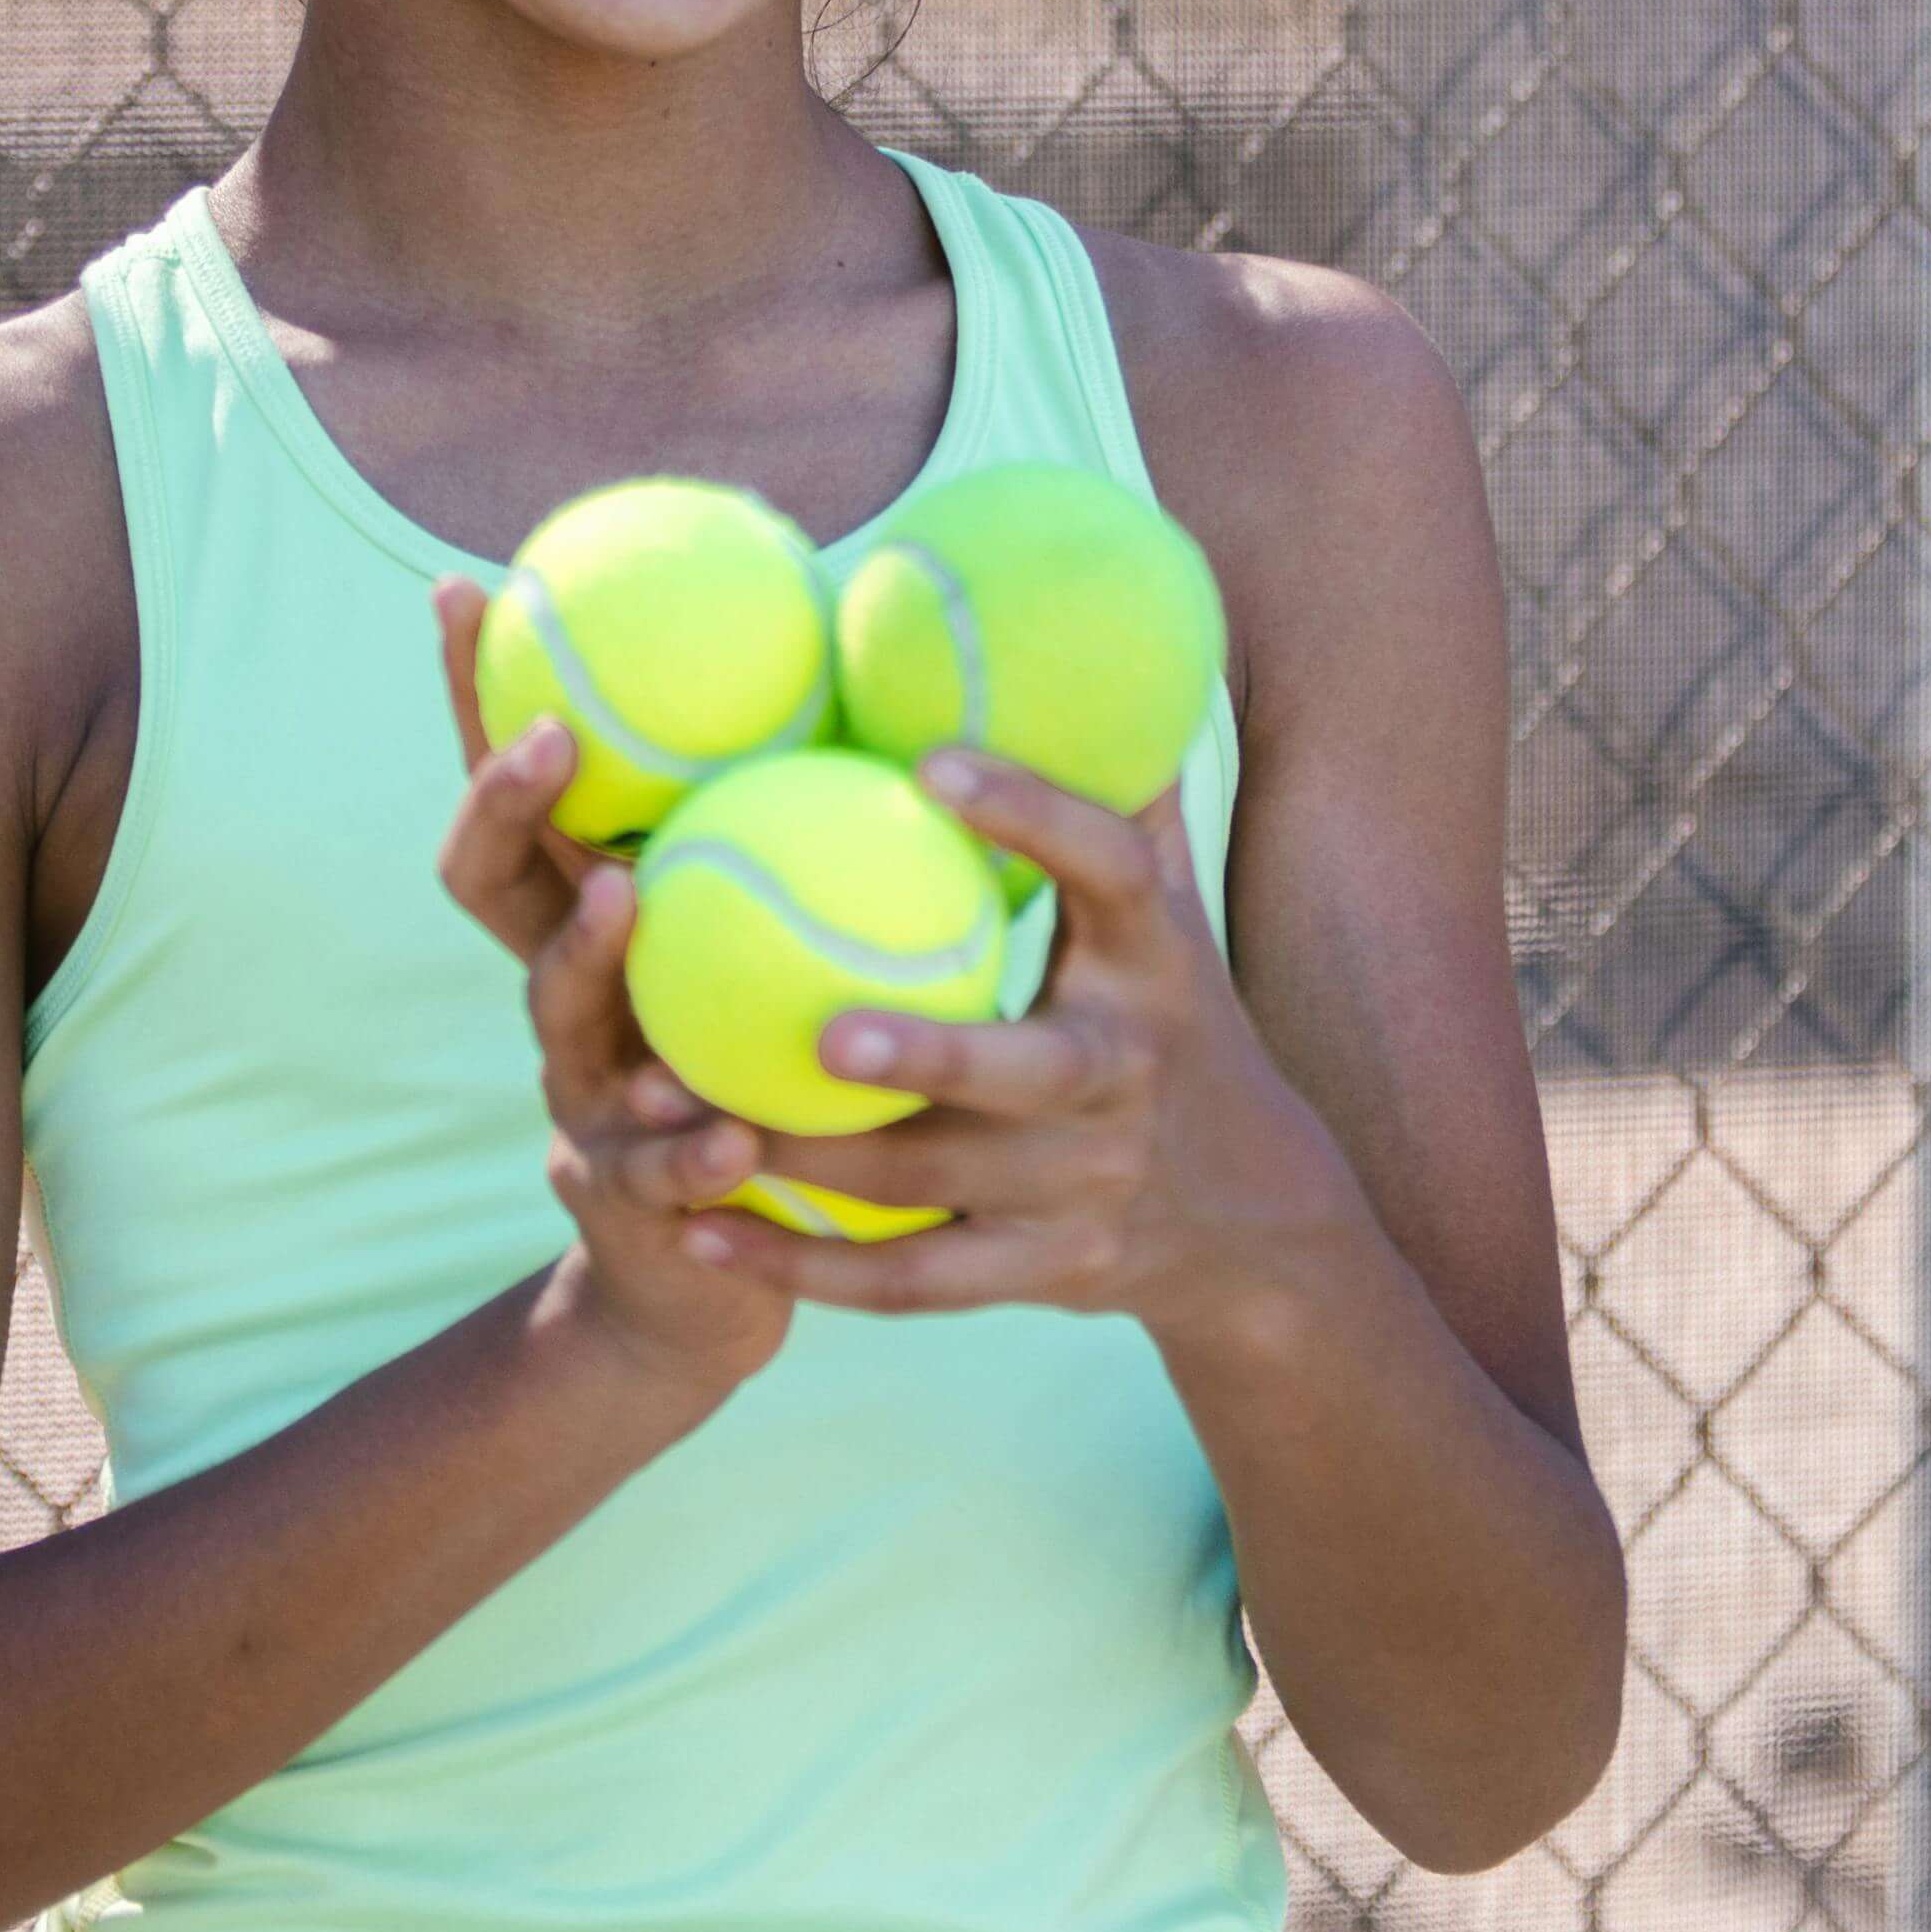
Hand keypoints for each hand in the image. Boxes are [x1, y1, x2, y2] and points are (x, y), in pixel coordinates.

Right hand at [430, 580, 794, 1399]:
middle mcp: (564, 998)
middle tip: (552, 738)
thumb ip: (794, 846)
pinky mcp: (624, 1198)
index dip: (475, 697)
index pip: (517, 792)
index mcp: (593, 925)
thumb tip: (894, 681)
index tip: (468, 590)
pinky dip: (685, 1146)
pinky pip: (648, 1165)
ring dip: (585, 953)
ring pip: (557, 1016)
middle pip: (491, 883)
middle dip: (505, 803)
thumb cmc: (751, 1081)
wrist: (709, 1282)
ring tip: (622, 896)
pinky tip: (728, 1138)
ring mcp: (580, 1095)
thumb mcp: (760, 953)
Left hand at [710, 751, 1379, 1340]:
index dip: (1033, 815)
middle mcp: (1124, 1079)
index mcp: (1153, 965)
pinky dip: (802, 1268)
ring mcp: (1083, 1189)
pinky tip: (698, 1233)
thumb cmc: (1174, 1022)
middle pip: (1028, 1074)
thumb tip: (1096, 648)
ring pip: (936, 1188)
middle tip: (819, 1028)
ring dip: (808, 1160)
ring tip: (681, 1112)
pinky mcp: (1037, 1275)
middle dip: (931, 1054)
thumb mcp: (1172, 915)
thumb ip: (1124, 798)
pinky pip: (908, 1283)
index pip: (1111, 871)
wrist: (1248, 1220)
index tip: (930, 765)